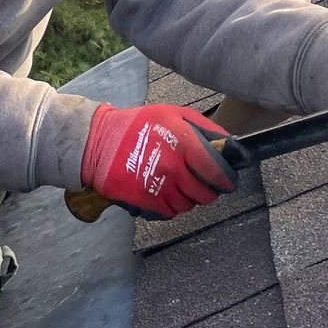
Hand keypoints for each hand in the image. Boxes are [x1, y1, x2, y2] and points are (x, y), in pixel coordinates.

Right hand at [80, 103, 244, 219]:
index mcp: (183, 142)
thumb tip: (230, 144)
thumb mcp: (172, 114)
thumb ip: (204, 128)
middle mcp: (173, 167)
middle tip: (199, 181)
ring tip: (176, 183)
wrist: (97, 143)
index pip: (217, 171)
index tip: (227, 180)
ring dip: (187, 197)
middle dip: (207, 189)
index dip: (227, 179)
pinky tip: (162, 191)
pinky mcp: (145, 202)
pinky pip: (170, 212)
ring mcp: (158, 187)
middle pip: (206, 194)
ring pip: (188, 205)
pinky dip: (169, 205)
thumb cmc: (137, 125)